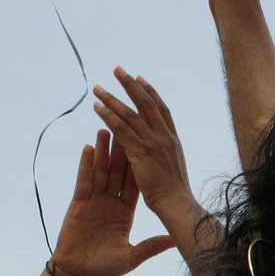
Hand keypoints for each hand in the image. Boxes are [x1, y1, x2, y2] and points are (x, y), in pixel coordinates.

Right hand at [47, 129, 174, 275]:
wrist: (77, 275)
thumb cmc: (103, 269)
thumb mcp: (132, 257)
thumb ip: (151, 247)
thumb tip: (175, 242)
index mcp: (125, 214)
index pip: (135, 185)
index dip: (141, 166)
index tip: (147, 147)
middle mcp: (110, 204)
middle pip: (118, 172)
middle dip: (122, 150)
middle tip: (127, 128)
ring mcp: (94, 203)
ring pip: (100, 172)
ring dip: (104, 151)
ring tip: (106, 128)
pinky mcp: (78, 205)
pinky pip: (84, 181)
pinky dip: (87, 165)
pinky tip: (89, 148)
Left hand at [92, 69, 201, 226]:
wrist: (178, 205)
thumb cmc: (176, 197)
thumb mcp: (173, 171)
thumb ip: (165, 157)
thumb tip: (160, 154)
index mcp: (173, 141)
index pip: (162, 110)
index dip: (151, 93)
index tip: (140, 79)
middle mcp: (164, 137)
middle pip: (146, 104)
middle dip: (131, 85)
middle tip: (118, 70)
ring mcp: (153, 143)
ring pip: (130, 114)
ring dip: (113, 98)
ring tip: (98, 87)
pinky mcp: (140, 152)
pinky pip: (121, 129)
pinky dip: (108, 116)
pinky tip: (96, 107)